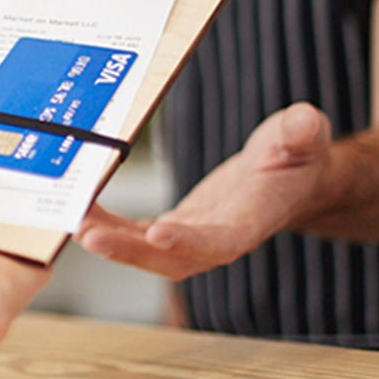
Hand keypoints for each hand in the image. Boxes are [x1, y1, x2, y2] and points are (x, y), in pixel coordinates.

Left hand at [77, 102, 330, 279]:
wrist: (290, 180)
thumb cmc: (298, 158)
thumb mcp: (304, 139)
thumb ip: (301, 134)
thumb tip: (305, 121)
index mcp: (253, 219)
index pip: (221, 239)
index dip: (191, 241)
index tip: (158, 233)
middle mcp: (219, 237)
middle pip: (172, 257)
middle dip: (129, 250)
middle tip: (88, 234)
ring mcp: (193, 236)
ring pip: (147, 250)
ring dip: (110, 241)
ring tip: (73, 222)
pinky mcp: (175, 227)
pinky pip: (136, 235)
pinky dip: (108, 227)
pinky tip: (80, 213)